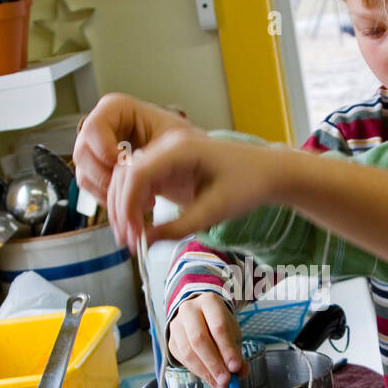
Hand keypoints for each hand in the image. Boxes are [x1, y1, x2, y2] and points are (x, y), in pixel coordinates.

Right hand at [72, 92, 192, 205]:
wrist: (193, 164)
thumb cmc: (189, 144)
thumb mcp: (176, 142)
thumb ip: (152, 154)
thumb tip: (129, 172)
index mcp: (118, 108)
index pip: (94, 127)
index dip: (104, 149)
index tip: (125, 165)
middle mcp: (103, 127)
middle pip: (82, 152)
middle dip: (106, 176)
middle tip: (132, 188)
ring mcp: (97, 150)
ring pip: (84, 173)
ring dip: (109, 191)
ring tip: (139, 197)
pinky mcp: (100, 170)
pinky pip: (91, 188)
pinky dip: (109, 198)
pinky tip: (132, 201)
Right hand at [105, 129, 284, 250]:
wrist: (266, 171)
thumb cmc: (248, 185)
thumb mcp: (215, 212)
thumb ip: (178, 227)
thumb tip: (145, 242)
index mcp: (181, 149)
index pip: (137, 173)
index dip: (127, 206)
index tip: (131, 235)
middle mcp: (167, 144)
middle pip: (125, 173)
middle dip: (121, 208)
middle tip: (129, 242)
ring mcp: (165, 152)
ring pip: (127, 176)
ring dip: (124, 206)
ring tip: (132, 237)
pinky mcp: (166, 163)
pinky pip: (139, 179)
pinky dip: (134, 201)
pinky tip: (139, 223)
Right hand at [168, 294, 246, 387]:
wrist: (199, 316)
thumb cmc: (218, 324)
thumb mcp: (232, 332)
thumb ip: (236, 352)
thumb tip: (241, 372)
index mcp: (209, 302)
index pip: (218, 327)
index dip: (227, 349)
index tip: (236, 367)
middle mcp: (189, 310)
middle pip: (199, 339)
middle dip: (214, 363)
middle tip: (226, 380)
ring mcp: (177, 325)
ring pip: (188, 351)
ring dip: (205, 371)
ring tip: (220, 383)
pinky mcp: (171, 340)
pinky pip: (182, 359)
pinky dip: (197, 371)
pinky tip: (209, 377)